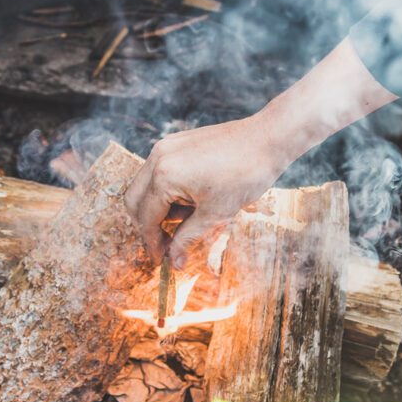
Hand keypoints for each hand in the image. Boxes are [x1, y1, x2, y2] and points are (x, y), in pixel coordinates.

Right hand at [125, 113, 292, 265]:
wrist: (267, 139)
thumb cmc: (245, 174)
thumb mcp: (215, 214)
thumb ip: (187, 238)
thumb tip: (174, 262)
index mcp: (165, 176)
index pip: (146, 218)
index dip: (152, 243)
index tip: (160, 260)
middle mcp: (158, 158)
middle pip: (134, 200)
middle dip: (148, 225)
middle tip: (167, 244)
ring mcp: (165, 146)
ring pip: (145, 186)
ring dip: (160, 207)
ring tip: (192, 215)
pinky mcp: (175, 142)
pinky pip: (158, 171)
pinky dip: (167, 190)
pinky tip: (192, 198)